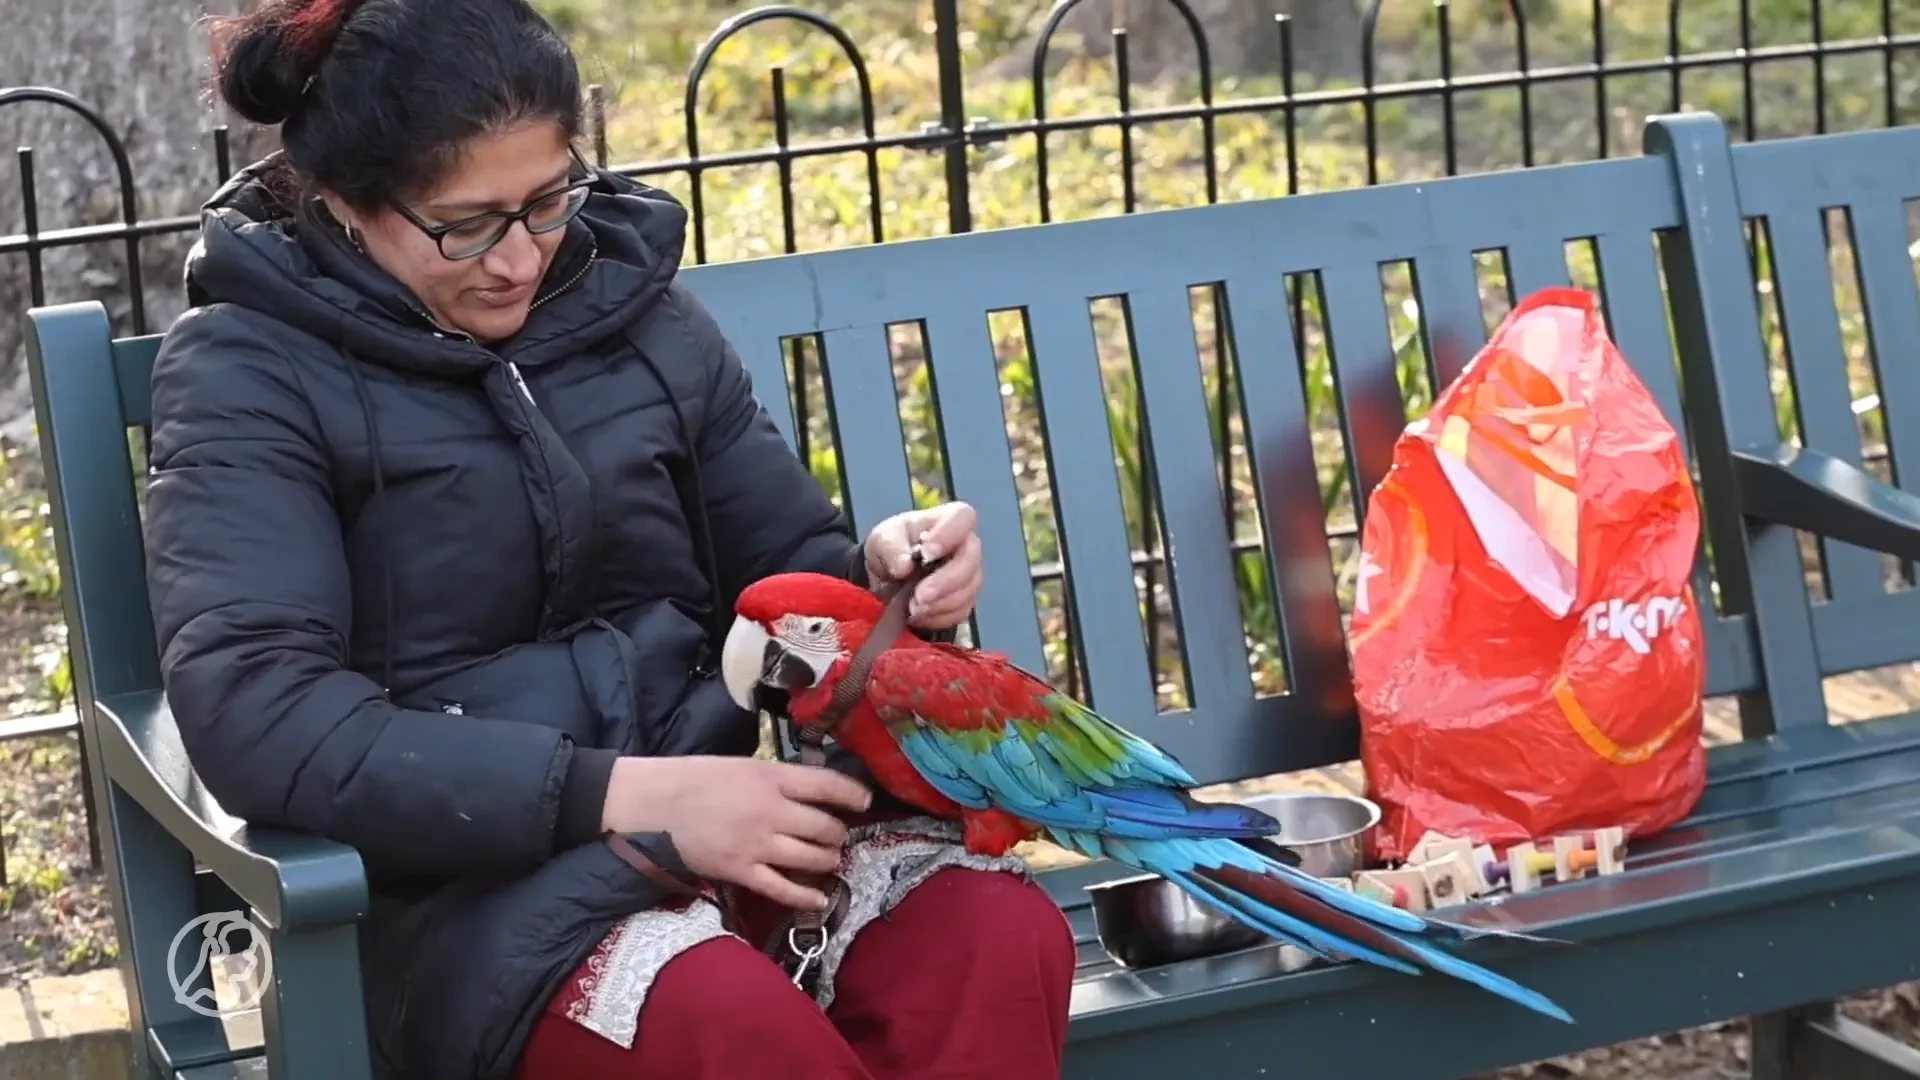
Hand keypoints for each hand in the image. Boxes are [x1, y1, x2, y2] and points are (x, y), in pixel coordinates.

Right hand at [601, 756, 870, 910]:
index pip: (827, 785)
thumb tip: (814, 791)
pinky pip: (783, 889)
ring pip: (812, 858)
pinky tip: (819, 899)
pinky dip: (806, 896)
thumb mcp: (744, 766)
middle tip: (837, 836)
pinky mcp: (741, 871)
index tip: (864, 803)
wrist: (656, 804)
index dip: (853, 795)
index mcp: (772, 778)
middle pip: (825, 827)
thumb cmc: (698, 779)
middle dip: (838, 835)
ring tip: (829, 860)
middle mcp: (771, 811)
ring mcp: (757, 844)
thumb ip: (779, 780)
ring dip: (827, 861)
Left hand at [864, 500, 982, 629]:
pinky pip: (960, 612)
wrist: (887, 578)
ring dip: (938, 604)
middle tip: (918, 596)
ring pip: (968, 591)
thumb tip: (905, 565)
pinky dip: (937, 617)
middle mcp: (965, 546)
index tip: (925, 554)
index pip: (963, 518)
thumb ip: (892, 548)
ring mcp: (969, 575)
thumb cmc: (891, 548)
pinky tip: (918, 616)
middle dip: (944, 582)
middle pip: (970, 561)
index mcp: (948, 521)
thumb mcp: (882, 540)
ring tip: (912, 608)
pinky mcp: (965, 600)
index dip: (948, 536)